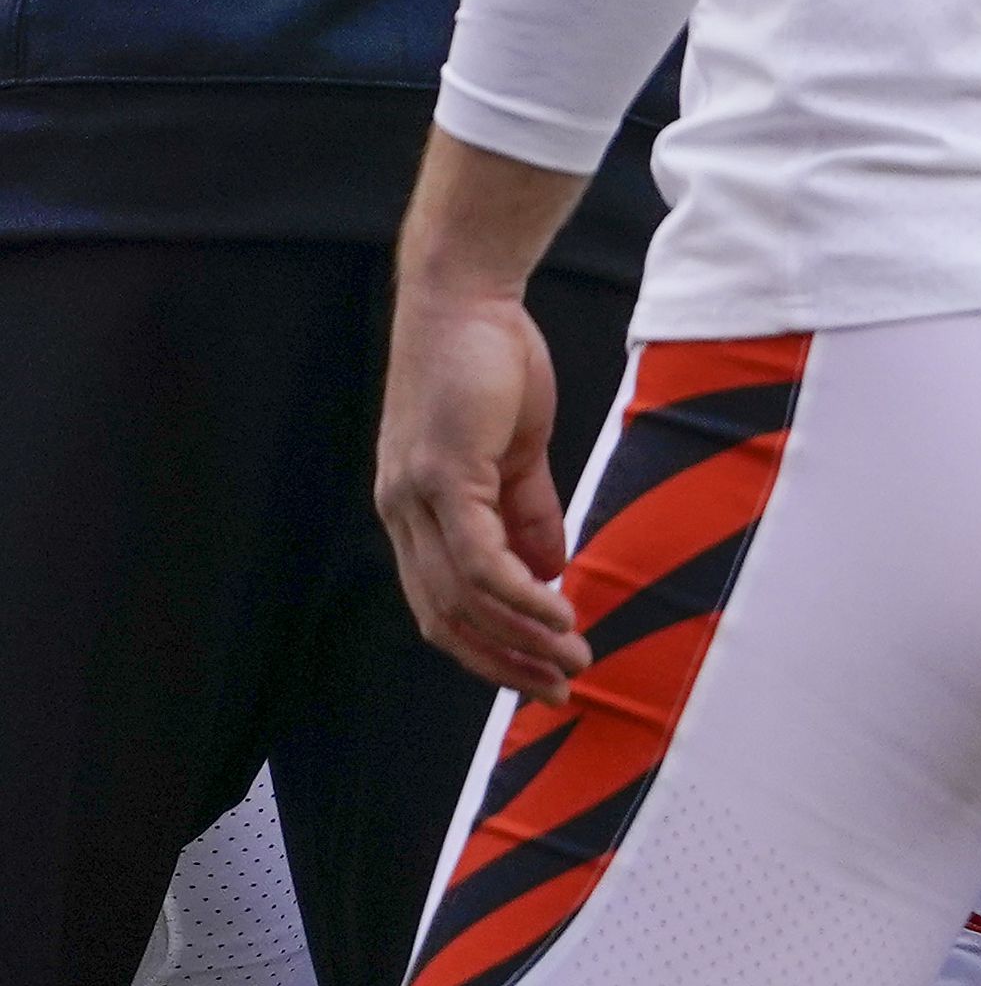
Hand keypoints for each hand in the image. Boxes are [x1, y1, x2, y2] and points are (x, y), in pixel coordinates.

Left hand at [376, 280, 586, 704]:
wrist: (466, 298)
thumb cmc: (490, 363)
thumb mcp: (516, 450)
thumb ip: (529, 511)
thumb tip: (551, 572)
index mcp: (416, 511)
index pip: (441, 604)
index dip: (488, 647)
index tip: (538, 673)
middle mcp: (402, 515)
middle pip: (444, 619)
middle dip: (503, 663)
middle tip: (558, 687)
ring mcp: (415, 498)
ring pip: (462, 599)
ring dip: (521, 637)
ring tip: (573, 654)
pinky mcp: (440, 478)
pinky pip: (478, 559)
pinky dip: (518, 595)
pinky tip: (557, 609)